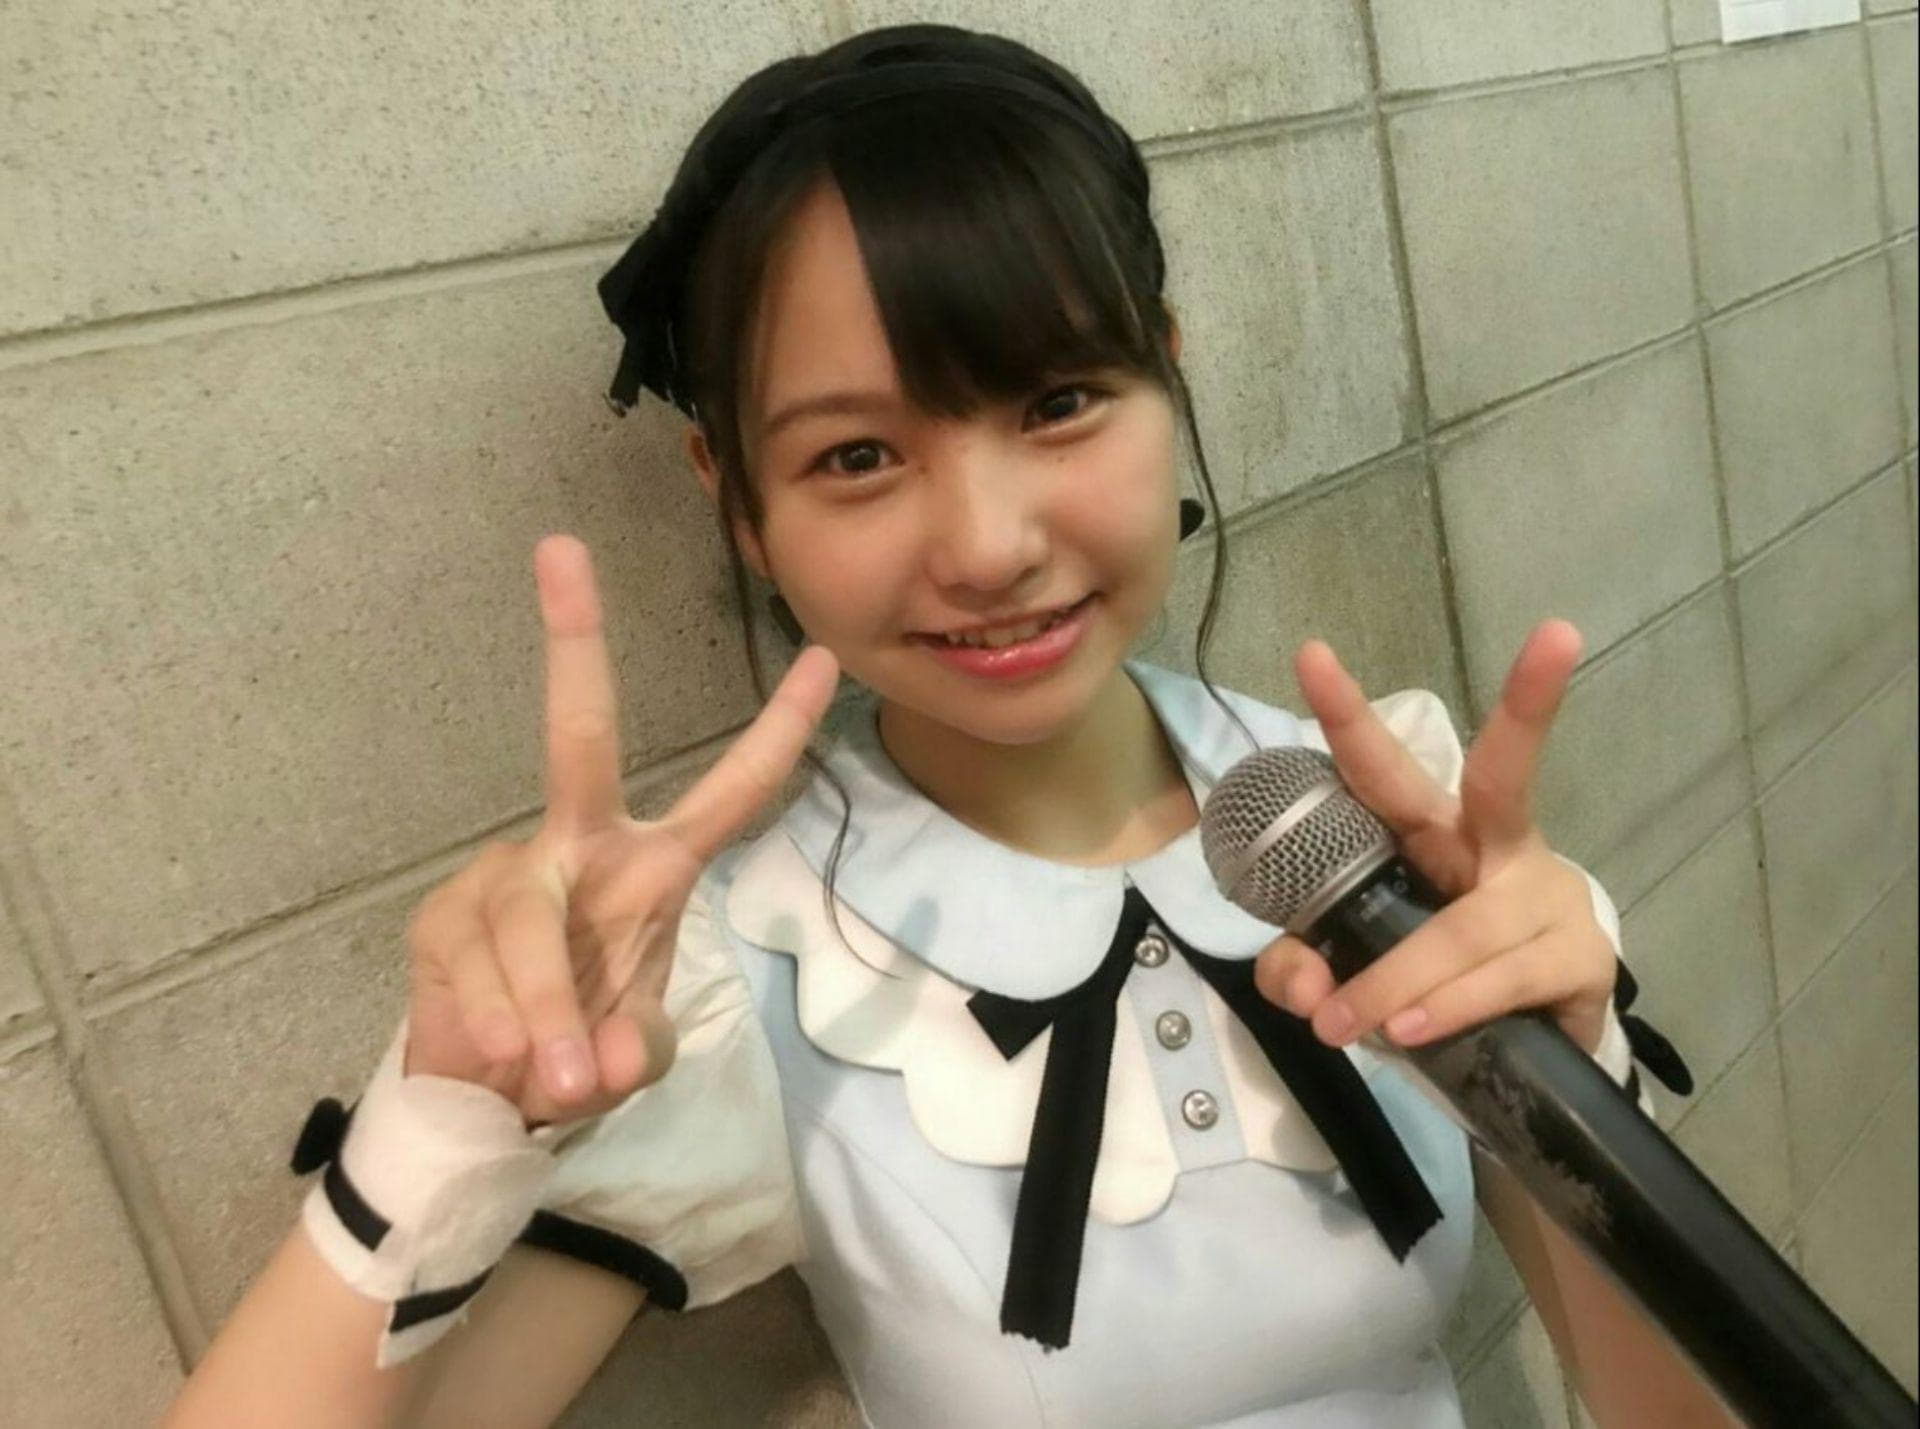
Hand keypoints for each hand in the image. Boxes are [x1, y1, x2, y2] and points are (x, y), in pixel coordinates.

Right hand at [403, 535, 837, 1125]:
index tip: (824, 657)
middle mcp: (582, 846)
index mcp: (653, 866)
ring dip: (547, 1006)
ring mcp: (508, 872)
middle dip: (574, 645)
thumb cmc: (578, 1052)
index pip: (731, 791)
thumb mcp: (631, 1055)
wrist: (486, 1103)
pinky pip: (476, 962)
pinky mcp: (441, 915)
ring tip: (559, 1083)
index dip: (779, 731)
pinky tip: (505, 1058)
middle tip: (562, 551)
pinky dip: (501, 1024)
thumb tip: (594, 1059)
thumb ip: (631, 1050)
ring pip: (529, 914)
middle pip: (580, 741)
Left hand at [1251, 620, 1616, 1056]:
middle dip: (1528, 706)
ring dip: (1397, 977)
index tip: (1310, 654)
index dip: (1347, 715)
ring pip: (1464, 928)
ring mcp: (1548, 900)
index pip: (1386, 768)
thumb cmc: (1432, 984)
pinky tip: (1410, 1030)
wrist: (1527, 1059)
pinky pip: (1503, 980)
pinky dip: (1447, 1007)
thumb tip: (1305, 989)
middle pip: (1504, 777)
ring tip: (1344, 1024)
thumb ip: (1304, 972)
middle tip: (1558, 636)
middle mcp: (1500, 847)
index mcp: (1436, 831)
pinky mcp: (1581, 961)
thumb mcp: (1349, 974)